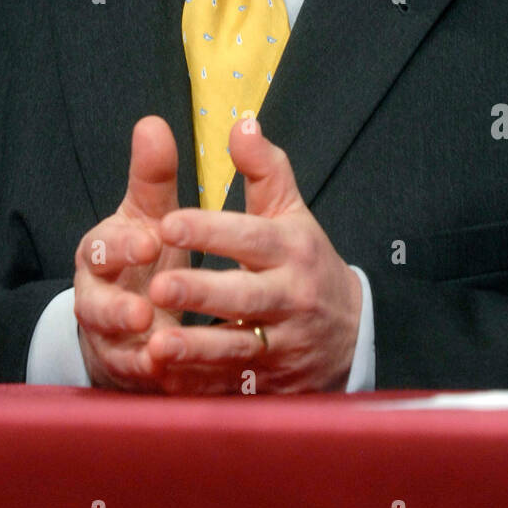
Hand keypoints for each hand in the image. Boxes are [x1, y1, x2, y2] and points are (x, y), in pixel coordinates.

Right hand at [73, 115, 188, 390]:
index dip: (121, 246)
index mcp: (104, 252)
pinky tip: (168, 375)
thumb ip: (153, 176)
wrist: (134, 315)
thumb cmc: (145, 255)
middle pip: (92, 303)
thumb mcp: (149, 214)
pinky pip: (132, 377)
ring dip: (131, 348)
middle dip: (116, 307)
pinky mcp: (124, 370)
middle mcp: (98, 296)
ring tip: (156, 348)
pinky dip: (149, 376)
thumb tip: (153, 123)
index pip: (101, 246)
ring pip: (109, 346)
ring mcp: (108, 337)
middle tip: (143, 310)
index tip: (148, 242)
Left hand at [145, 117, 362, 393]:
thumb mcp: (290, 211)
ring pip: (239, 347)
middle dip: (201, 293)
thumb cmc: (304, 260)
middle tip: (158, 287)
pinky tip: (170, 381)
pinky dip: (204, 385)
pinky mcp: (273, 381)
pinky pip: (237, 385)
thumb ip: (264, 167)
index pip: (249, 236)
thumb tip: (242, 122)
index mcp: (291, 248)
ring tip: (156, 344)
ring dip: (196, 350)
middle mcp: (290, 296)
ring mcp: (284, 343)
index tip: (168, 223)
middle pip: (245, 295)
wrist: (351, 332)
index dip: (209, 231)